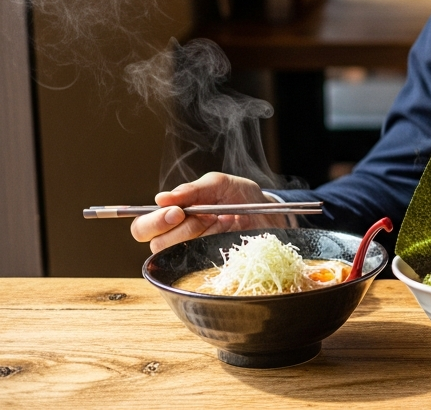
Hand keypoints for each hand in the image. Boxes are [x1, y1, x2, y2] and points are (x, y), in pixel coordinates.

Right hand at [130, 172, 288, 253]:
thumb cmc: (240, 196)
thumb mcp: (219, 184)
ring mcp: (193, 251)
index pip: (143, 226)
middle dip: (172, 229)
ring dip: (193, 234)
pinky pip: (196, 263)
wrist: (269, 214)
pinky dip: (208, 247)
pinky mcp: (207, 263)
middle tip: (196, 216)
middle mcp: (177, 235)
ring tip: (215, 221)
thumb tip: (161, 198)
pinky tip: (223, 234)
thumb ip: (191, 190)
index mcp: (173, 214)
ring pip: (173, 252)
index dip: (154, 221)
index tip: (176, 212)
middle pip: (153, 242)